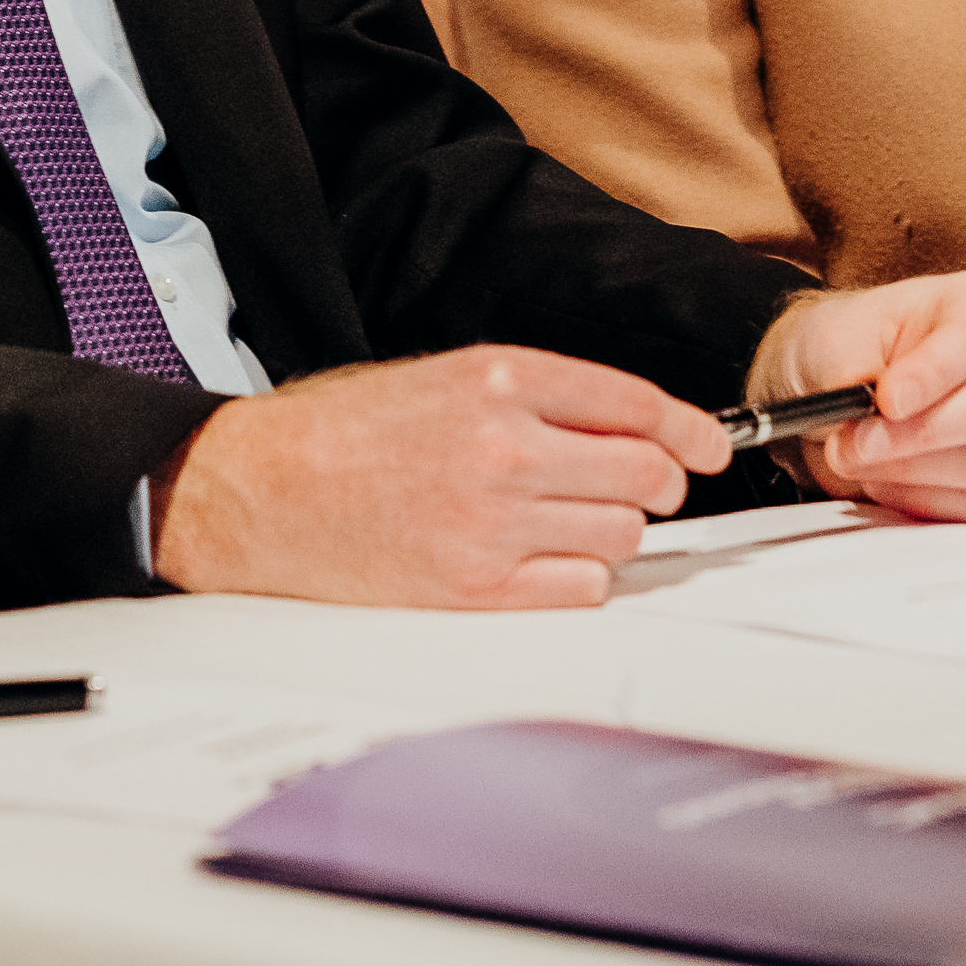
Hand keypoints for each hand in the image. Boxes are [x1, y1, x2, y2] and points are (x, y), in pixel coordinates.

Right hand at [150, 347, 733, 608]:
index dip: (691, 431)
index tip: (709, 447)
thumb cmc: (340, 432)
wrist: (256, 490)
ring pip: (622, 535)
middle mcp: (504, 445)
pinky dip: (580, 579)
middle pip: (647, 474)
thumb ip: (540, 396)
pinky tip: (543, 561)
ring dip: (611, 532)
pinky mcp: (473, 586)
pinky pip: (582, 588)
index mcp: (498, 378)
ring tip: (562, 523)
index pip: (638, 404)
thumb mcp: (445, 377)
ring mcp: (491, 521)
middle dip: (659, 485)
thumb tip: (632, 426)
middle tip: (644, 490)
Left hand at [762, 271, 965, 523]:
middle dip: (915, 434)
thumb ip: (853, 370)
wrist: (840, 390)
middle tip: (855, 441)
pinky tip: (882, 476)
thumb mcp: (835, 337)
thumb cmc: (851, 348)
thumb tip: (870, 411)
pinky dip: (920, 500)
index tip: (887, 400)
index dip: (932, 374)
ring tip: (855, 455)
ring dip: (909, 471)